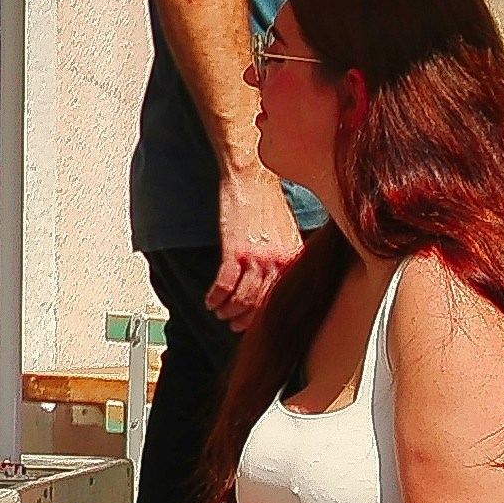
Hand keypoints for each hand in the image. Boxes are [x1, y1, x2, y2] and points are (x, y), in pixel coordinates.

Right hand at [210, 160, 304, 325]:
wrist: (252, 178)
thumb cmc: (267, 202)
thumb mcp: (287, 234)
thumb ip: (286, 259)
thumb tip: (280, 282)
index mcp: (292, 260)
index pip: (280, 298)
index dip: (264, 315)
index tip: (254, 322)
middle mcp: (278, 262)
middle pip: (261, 304)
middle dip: (244, 319)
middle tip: (233, 324)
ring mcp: (256, 257)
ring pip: (242, 298)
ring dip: (228, 310)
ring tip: (220, 312)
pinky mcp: (234, 250)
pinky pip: (224, 284)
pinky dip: (216, 297)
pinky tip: (210, 300)